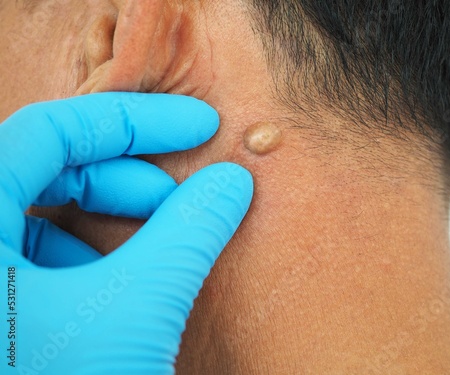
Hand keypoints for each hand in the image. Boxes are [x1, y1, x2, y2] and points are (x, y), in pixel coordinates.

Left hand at [0, 93, 252, 373]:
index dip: (133, 120)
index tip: (197, 124)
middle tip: (184, 196)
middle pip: (46, 165)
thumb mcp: (135, 311)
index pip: (52, 130)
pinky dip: (85, 252)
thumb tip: (234, 183)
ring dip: (108, 215)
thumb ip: (189, 232)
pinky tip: (118, 279)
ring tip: (158, 239)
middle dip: (126, 174)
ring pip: (37, 211)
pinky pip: (31, 253)